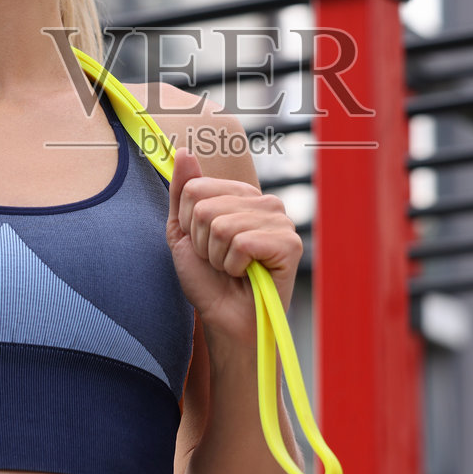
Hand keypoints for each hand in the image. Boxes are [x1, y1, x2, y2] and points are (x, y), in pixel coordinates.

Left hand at [166, 150, 301, 346]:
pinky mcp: (289, 243)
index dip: (188, 224)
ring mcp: (281, 221)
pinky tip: (248, 274)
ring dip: (217, 257)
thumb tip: (183, 151)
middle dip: (202, 243)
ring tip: (233, 269)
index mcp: (242, 195)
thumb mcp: (184, 233)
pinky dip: (234, 266)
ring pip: (222, 225)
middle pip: (205, 207)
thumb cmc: (209, 281)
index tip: (204, 245)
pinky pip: (241, 243)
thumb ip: (183, 192)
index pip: (195, 188)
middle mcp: (265, 202)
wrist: (227, 321)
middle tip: (220, 262)